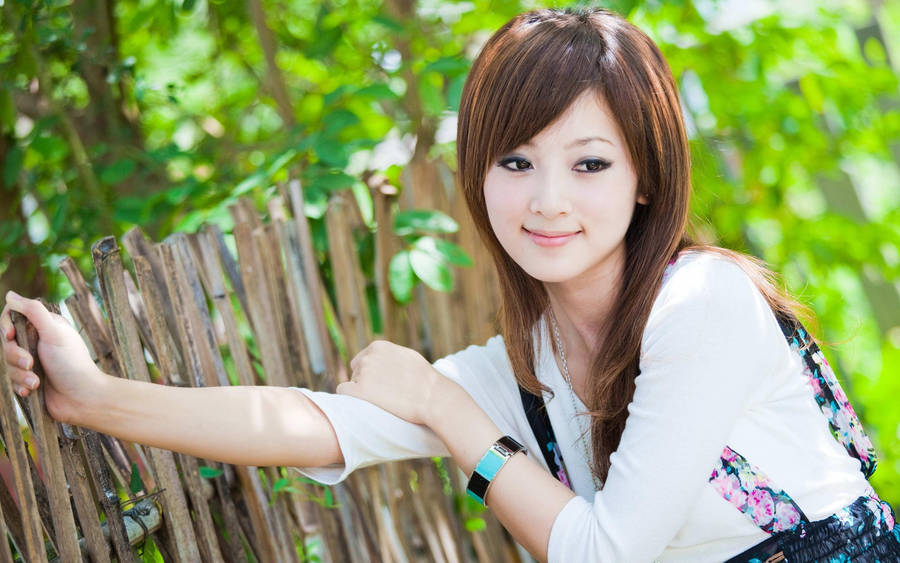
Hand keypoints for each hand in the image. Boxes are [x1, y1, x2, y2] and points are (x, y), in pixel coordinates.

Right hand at [1, 291, 105, 423]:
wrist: (83, 398)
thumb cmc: (72, 363)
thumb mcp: (54, 333)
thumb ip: (33, 312)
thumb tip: (10, 295)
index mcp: (44, 326)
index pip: (13, 317)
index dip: (7, 326)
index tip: (10, 335)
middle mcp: (37, 342)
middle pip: (6, 342)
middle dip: (15, 356)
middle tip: (30, 364)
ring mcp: (33, 361)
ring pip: (7, 364)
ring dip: (20, 375)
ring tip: (37, 382)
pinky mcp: (29, 379)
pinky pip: (11, 381)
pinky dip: (21, 386)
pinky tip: (32, 390)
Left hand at [336, 340, 442, 425]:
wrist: (431, 396)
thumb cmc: (424, 379)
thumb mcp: (406, 356)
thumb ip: (390, 355)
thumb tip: (379, 358)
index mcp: (378, 346)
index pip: (362, 359)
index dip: (370, 373)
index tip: (380, 384)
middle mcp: (367, 357)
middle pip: (355, 371)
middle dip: (365, 382)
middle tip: (381, 394)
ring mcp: (363, 374)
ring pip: (351, 383)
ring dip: (361, 392)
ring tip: (381, 400)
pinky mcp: (360, 391)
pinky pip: (343, 391)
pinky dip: (349, 398)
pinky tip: (362, 403)